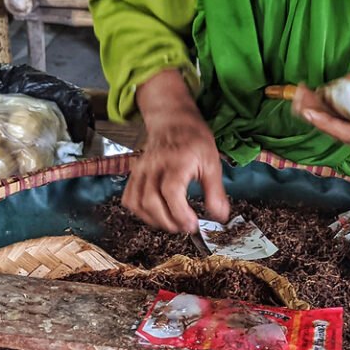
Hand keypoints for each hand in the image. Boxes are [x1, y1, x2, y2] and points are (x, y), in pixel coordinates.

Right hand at [123, 71, 229, 232]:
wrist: (173, 122)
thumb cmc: (194, 141)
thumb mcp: (213, 163)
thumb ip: (215, 192)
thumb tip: (220, 216)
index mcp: (177, 161)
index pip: (171, 191)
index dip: (180, 213)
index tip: (193, 224)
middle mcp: (155, 166)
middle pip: (151, 201)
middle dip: (168, 221)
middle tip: (185, 227)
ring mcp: (141, 170)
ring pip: (138, 203)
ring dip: (154, 220)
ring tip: (173, 223)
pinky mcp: (134, 175)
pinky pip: (129, 199)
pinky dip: (141, 213)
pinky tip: (156, 214)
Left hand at [292, 66, 349, 150]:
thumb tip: (332, 90)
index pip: (348, 132)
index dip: (325, 122)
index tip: (306, 111)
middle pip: (340, 132)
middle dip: (317, 115)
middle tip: (296, 99)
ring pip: (341, 127)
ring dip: (321, 112)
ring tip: (300, 97)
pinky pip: (347, 122)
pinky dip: (332, 111)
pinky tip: (317, 99)